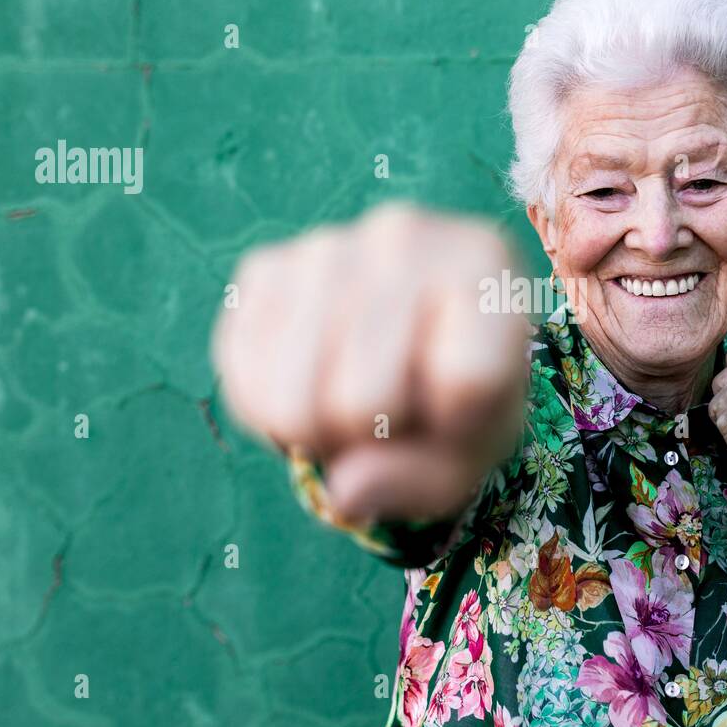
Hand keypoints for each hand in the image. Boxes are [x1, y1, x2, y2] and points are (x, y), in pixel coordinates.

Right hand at [212, 202, 530, 524]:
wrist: (412, 329)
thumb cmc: (460, 392)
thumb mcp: (475, 445)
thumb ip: (425, 478)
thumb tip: (346, 490)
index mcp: (484, 264)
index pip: (464, 384)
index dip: (455, 429)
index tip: (459, 407)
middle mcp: (402, 236)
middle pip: (363, 402)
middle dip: (373, 437)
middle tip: (393, 410)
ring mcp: (323, 246)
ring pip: (292, 402)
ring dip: (315, 429)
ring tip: (351, 397)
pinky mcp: (263, 266)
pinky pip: (242, 378)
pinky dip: (267, 409)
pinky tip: (309, 381)